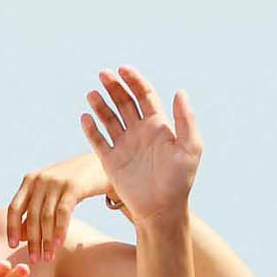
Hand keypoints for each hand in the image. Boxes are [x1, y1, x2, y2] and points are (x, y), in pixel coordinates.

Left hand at [4, 150, 106, 263]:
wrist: (102, 164)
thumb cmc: (73, 184)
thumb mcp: (51, 193)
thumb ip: (35, 210)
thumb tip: (20, 237)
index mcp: (30, 180)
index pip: (14, 208)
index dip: (12, 229)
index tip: (13, 246)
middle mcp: (40, 179)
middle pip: (31, 216)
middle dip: (32, 241)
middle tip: (35, 259)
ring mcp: (56, 181)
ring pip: (46, 217)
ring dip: (46, 240)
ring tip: (48, 257)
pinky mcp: (73, 186)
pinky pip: (62, 214)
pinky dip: (59, 231)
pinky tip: (59, 244)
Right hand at [81, 65, 199, 229]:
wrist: (161, 207)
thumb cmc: (180, 179)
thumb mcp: (190, 147)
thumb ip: (185, 119)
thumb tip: (179, 91)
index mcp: (159, 125)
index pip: (144, 95)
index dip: (134, 81)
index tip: (123, 69)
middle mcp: (139, 131)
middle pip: (124, 102)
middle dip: (114, 87)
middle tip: (102, 74)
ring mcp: (124, 145)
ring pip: (109, 119)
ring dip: (100, 105)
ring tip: (92, 93)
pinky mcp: (110, 161)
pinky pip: (98, 141)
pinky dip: (91, 129)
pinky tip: (85, 117)